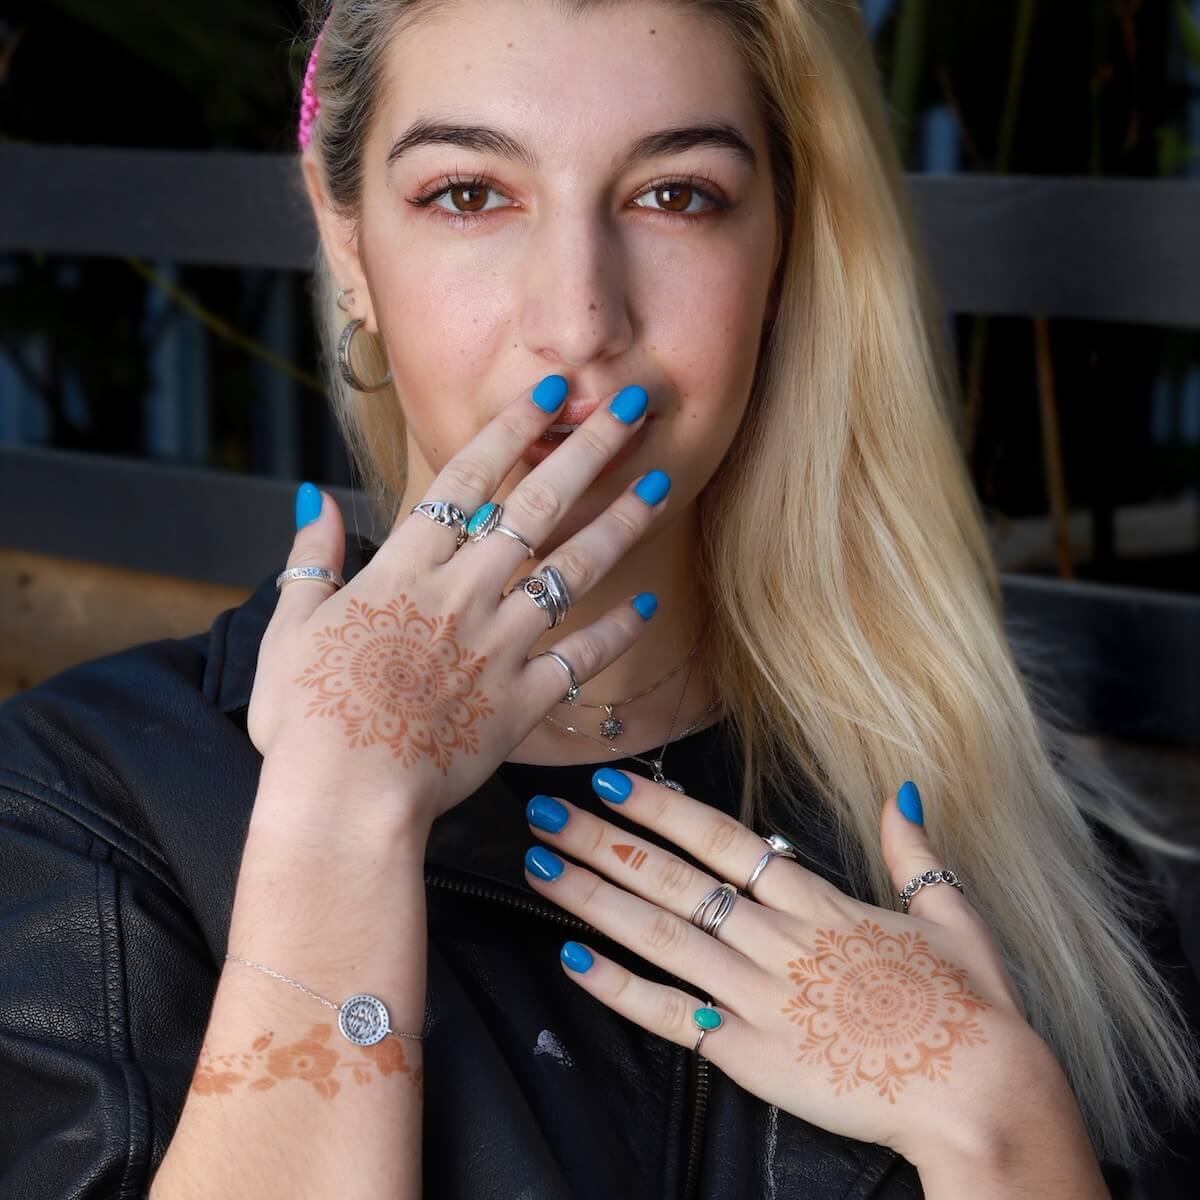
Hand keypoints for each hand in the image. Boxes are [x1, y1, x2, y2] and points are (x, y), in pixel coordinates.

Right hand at [247, 376, 670, 830]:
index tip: (548, 393)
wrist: (347, 798)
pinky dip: (617, 632)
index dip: (510, 429)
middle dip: (587, 451)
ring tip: (658, 486)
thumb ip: (311, 559)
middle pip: (536, 508)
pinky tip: (649, 606)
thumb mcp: (289, 628)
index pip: (466, 479)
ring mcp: (499, 646)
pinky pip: (582, 658)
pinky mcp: (523, 702)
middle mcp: (463, 594)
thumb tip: (313, 500)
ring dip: (619, 525)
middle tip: (631, 407)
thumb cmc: (307, 718)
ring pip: (573, 571)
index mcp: (405, 570)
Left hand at [521, 772, 1076, 1170]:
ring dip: (593, 898)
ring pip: (659, 936)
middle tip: (545, 814)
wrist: (980, 1095)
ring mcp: (756, 997)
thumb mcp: (953, 912)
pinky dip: (618, 988)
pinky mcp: (749, 1055)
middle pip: (673, 879)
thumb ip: (913, 850)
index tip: (612, 783)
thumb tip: (902, 790)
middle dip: (603, 842)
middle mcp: (775, 940)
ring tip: (540, 868)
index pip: (721, 840)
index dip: (660, 808)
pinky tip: (572, 960)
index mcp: (817, 902)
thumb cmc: (971, 1006)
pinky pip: (670, 1016)